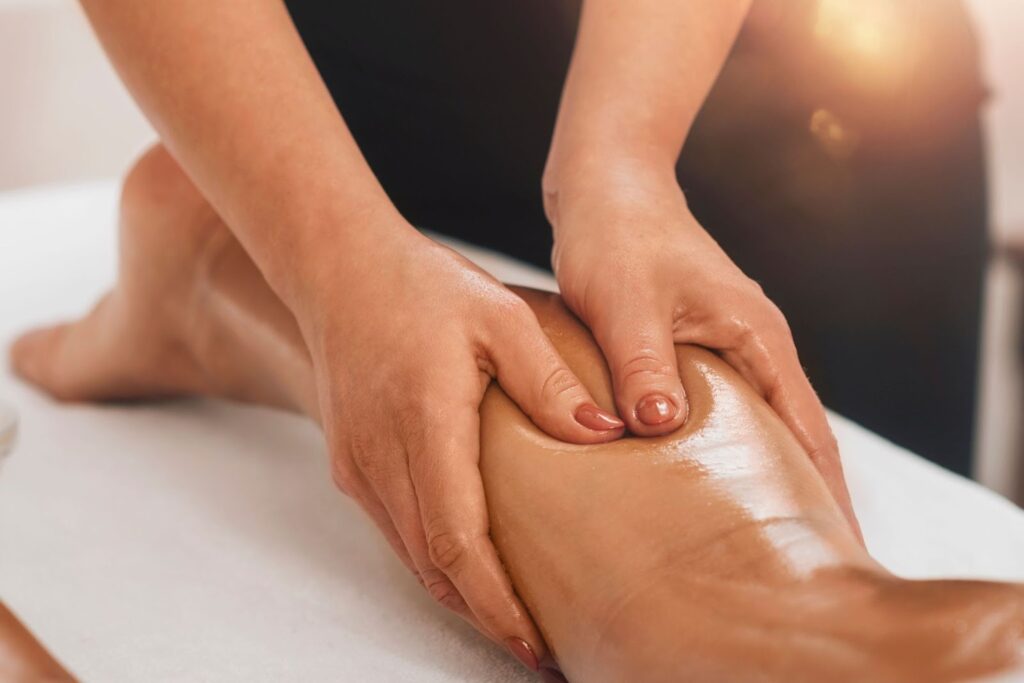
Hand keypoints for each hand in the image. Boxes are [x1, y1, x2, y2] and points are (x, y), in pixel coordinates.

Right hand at [297, 210, 624, 667]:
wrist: (339, 269)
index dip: (498, 604)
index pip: (459, 543)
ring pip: (412, 558)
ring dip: (461, 594)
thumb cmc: (422, 286)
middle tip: (541, 648)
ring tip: (514, 618)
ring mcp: (358, 466)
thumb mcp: (500, 316)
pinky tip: (473, 564)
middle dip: (486, 616)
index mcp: (423, 425)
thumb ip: (549, 379)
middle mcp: (380, 459)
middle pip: (434, 568)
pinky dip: (436, 561)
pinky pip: (397, 530)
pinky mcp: (351, 463)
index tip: (537, 645)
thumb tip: (605, 432)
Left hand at [547, 171, 860, 536]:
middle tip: (791, 566)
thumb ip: (643, 361)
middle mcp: (754, 344)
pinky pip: (721, 410)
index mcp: (756, 335)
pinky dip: (720, 449)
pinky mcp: (694, 345)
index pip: (807, 429)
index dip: (821, 493)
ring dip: (760, 475)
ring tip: (750, 540)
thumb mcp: (625, 299)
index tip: (836, 550)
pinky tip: (697, 482)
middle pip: (793, 434)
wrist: (606, 184)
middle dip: (799, 497)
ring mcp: (727, 344)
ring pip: (756, 424)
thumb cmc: (616, 233)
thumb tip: (662, 425)